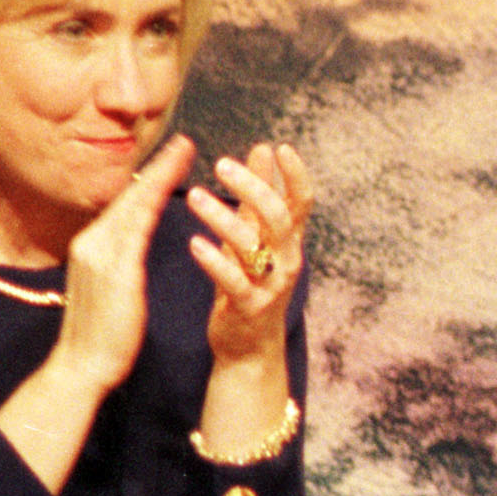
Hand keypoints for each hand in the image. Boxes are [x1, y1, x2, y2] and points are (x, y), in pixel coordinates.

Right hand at [52, 133, 196, 393]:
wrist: (81, 367)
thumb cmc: (102, 334)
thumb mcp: (109, 287)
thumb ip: (118, 260)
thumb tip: (129, 242)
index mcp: (93, 247)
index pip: (126, 205)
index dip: (149, 178)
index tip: (173, 156)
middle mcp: (92, 243)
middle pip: (129, 196)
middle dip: (157, 167)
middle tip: (185, 141)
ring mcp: (99, 255)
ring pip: (132, 206)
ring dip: (159, 177)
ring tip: (184, 154)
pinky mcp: (113, 272)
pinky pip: (136, 231)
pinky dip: (152, 206)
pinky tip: (169, 192)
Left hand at [185, 142, 312, 367]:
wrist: (249, 348)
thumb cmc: (251, 285)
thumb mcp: (258, 238)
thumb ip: (258, 197)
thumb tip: (263, 149)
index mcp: (289, 242)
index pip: (302, 202)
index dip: (296, 175)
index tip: (280, 148)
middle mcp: (286, 260)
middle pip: (277, 216)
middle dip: (252, 187)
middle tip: (221, 164)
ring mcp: (270, 285)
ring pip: (253, 245)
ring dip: (223, 217)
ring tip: (194, 196)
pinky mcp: (248, 307)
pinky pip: (234, 281)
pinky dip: (215, 261)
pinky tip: (195, 244)